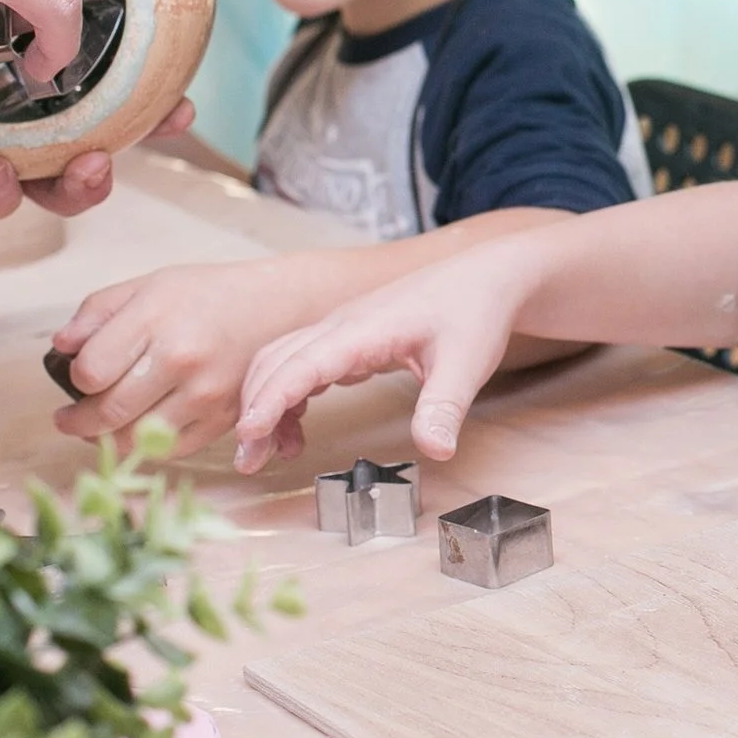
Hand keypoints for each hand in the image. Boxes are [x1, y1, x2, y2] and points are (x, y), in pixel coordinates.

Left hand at [50, 259, 309, 458]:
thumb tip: (60, 346)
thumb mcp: (150, 285)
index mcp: (157, 320)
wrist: (277, 307)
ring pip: (136, 438)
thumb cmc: (208, 294)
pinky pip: (172, 449)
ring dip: (107, 439)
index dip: (75, 378)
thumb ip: (98, 311)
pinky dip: (147, 446)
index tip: (78, 376)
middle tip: (68, 419)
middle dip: (77, 421)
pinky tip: (138, 430)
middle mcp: (182, 359)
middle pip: (108, 412)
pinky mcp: (225, 419)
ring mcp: (206, 393)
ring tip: (97, 428)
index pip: (90, 371)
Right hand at [236, 243, 526, 472]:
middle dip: (256, 410)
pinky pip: (301, 363)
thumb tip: (435, 451)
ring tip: (268, 452)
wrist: (488, 276)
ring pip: (283, 361)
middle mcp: (343, 325)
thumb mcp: (468, 363)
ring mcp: (342, 329)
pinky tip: (295, 430)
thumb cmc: (475, 311)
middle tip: (249, 461)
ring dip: (266, 403)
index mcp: (365, 328)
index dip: (271, 399)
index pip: (302, 363)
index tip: (251, 433)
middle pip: (277, 362)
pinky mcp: (349, 338)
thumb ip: (444, 407)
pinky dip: (287, 396)